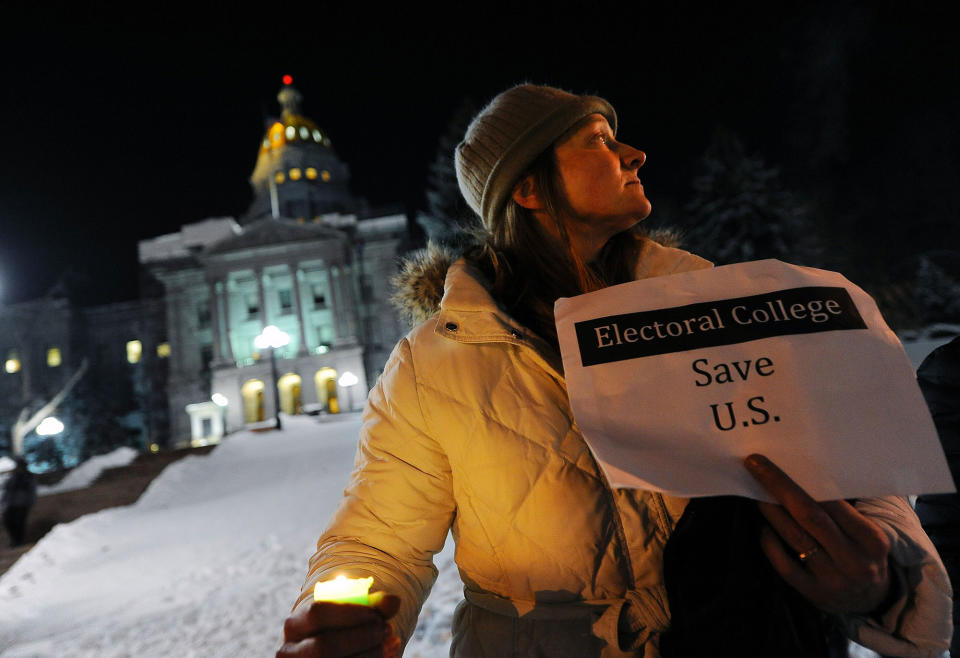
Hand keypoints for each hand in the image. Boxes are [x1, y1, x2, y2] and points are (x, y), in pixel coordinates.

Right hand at [277, 592, 400, 657]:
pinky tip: (388, 656)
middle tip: (386, 630)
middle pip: (323, 647)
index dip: (349, 614)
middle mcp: (290, 652)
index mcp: (295, 624)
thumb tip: (393, 601)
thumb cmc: (340, 628)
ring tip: (392, 643)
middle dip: (360, 638)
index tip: (376, 615)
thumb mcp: (350, 614)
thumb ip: (372, 605)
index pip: (317, 613)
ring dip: (370, 655)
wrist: (326, 650)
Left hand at [744, 454, 891, 615]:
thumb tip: (800, 475)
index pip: (831, 503)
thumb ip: (842, 511)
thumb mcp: (865, 534)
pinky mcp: (815, 594)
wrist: (873, 601)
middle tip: (755, 466)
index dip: (799, 481)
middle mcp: (854, 559)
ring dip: (772, 511)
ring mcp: (834, 579)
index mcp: (871, 539)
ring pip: (795, 537)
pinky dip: (771, 544)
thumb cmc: (862, 553)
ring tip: (756, 493)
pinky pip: (785, 566)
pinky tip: (765, 529)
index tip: (772, 462)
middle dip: (779, 487)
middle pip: (809, 516)